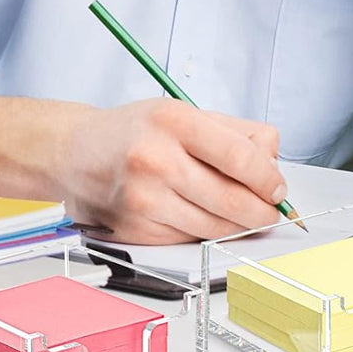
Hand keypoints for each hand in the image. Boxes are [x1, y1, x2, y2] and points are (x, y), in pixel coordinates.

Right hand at [58, 98, 286, 243]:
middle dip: (262, 211)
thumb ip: (233, 132)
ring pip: (214, 226)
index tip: (278, 188)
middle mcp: (156, 159)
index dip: (268, 178)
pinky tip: (203, 217)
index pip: (239, 156)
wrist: (74, 153)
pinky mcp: (136, 230)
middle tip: (272, 211)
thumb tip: (273, 159)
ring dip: (238, 227)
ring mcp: (144, 199)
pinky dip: (205, 233)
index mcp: (173, 120)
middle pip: (231, 199)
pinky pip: (189, 239)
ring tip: (244, 216)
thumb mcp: (182, 112)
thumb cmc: (133, 131)